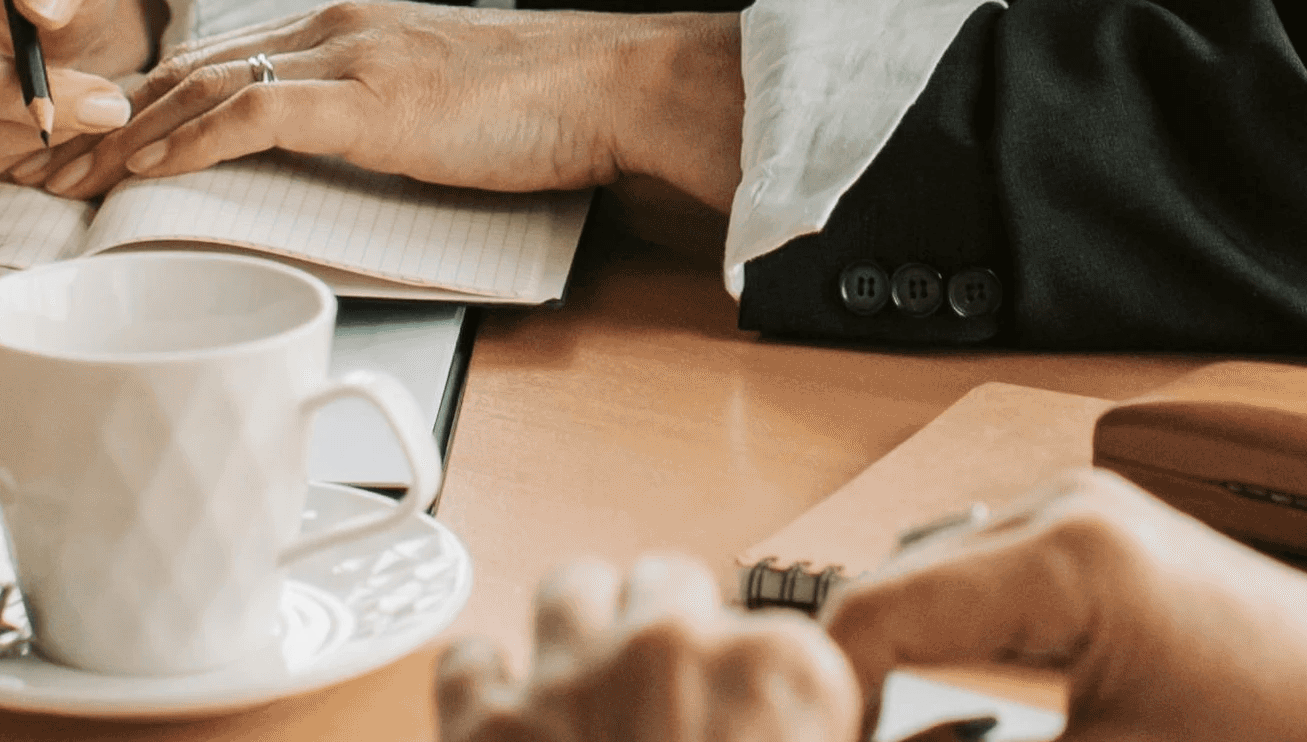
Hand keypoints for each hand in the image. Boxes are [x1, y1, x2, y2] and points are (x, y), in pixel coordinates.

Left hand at [27, 0, 742, 207]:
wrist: (608, 85)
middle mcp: (330, 28)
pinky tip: (137, 174)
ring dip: (116, 136)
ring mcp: (346, 56)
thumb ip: (360, 119)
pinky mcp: (366, 97)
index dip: (131, 102)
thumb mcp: (425, 110)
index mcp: (340, 29)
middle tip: (28, 163)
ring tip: (57, 179)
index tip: (73, 144)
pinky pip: (249, 117)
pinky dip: (182, 143)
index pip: (209, 59)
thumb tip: (305, 170)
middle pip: (183, 68)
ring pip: (199, 86)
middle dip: (95, 117)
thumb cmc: (532, 110)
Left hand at [434, 555, 852, 741]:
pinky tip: (502, 707)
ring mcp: (577, 677)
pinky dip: (483, 685)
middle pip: (669, 582)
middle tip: (665, 693)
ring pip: (571, 589)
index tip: (750, 720)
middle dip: (665, 630)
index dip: (755, 682)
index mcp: (783, 668)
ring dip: (579, 628)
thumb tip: (838, 722)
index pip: (779, 633)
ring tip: (586, 673)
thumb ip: (823, 715)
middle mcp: (678, 647)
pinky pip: (467, 664)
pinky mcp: (489, 725)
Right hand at [827, 470, 1306, 741]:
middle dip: (862, 700)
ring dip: (902, 680)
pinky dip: (950, 661)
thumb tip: (890, 732)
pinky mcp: (1098, 545)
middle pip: (884, 600)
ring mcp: (1081, 515)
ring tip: (913, 735)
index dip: (826, 710)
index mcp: (1066, 554)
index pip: (867, 617)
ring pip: (921, 595)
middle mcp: (1063, 508)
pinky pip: (976, 593)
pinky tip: (966, 726)